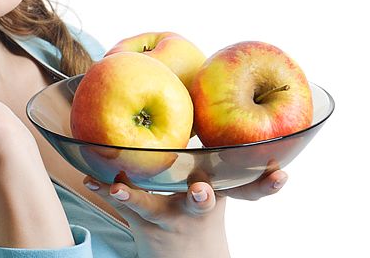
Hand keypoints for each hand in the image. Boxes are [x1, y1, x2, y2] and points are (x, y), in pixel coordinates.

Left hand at [81, 170, 287, 257]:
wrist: (185, 255)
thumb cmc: (203, 206)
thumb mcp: (225, 188)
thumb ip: (236, 162)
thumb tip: (256, 125)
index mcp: (220, 195)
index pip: (252, 191)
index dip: (268, 185)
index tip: (279, 175)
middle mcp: (195, 211)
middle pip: (202, 206)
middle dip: (203, 198)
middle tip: (202, 191)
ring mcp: (167, 220)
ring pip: (149, 209)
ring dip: (134, 198)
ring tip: (118, 188)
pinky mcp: (141, 223)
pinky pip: (120, 206)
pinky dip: (104, 190)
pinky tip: (90, 179)